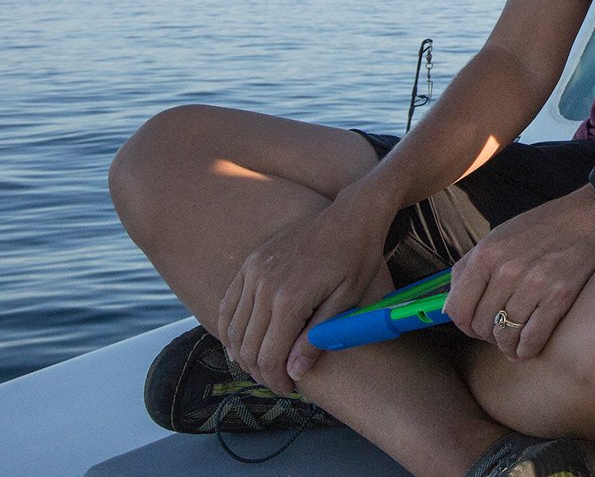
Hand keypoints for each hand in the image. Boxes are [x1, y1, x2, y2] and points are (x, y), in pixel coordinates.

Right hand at [217, 197, 388, 392]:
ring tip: (261, 366)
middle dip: (260, 372)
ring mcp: (254, 271)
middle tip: (278, 382)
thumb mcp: (347, 299)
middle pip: (248, 346)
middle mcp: (264, 285)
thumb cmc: (358, 256)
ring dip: (242, 354)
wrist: (353, 213)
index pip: (270, 356)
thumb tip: (295, 372)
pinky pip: (229, 303)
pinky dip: (229, 328)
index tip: (289, 389)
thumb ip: (318, 337)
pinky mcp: (251, 262)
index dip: (276, 379)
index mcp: (290, 298)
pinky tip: (240, 342)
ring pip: (233, 328)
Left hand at [445, 188, 594, 359]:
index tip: (476, 325)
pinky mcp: (560, 296)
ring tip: (514, 341)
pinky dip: (527, 350)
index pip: (457, 309)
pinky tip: (529, 346)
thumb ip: (469, 269)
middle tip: (501, 329)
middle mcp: (507, 269)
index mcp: (487, 253)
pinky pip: (531, 339)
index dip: (464, 324)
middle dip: (488, 334)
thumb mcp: (499, 235)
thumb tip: (448, 308)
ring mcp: (534, 284)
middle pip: (481, 326)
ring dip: (507, 345)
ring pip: (505, 336)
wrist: (593, 216)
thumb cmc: (544, 226)